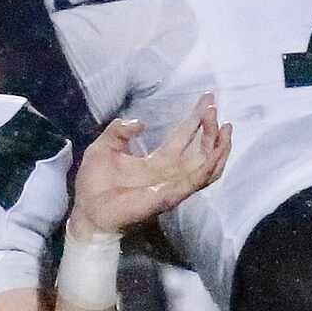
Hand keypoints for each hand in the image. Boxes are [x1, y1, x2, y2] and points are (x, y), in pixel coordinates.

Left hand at [68, 99, 229, 237]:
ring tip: (223, 127)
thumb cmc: (94, 184)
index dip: (196, 118)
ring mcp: (173, 185)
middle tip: (214, 105)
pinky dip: (209, 166)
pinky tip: (216, 151)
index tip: (208, 99)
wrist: (88, 211)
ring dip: (218, 146)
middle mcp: (170, 173)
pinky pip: (196, 181)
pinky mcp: (171, 196)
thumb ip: (119, 131)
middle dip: (210, 127)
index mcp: (157, 161)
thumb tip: (140, 122)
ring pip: (207, 166)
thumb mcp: (103, 147)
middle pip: (200, 148)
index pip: (184, 137)